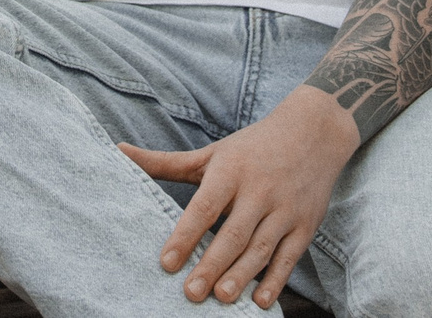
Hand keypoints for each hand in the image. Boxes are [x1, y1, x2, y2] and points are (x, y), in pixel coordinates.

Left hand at [117, 87, 360, 307]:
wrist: (313, 132)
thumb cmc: (251, 148)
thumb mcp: (210, 152)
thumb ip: (164, 161)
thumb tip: (118, 152)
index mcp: (231, 171)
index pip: (205, 207)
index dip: (185, 235)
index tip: (166, 262)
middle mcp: (259, 190)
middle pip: (232, 233)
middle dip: (211, 264)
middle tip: (191, 293)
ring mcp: (285, 209)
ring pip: (260, 248)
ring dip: (241, 275)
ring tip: (220, 297)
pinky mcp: (306, 225)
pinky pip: (289, 256)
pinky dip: (276, 280)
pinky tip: (259, 300)